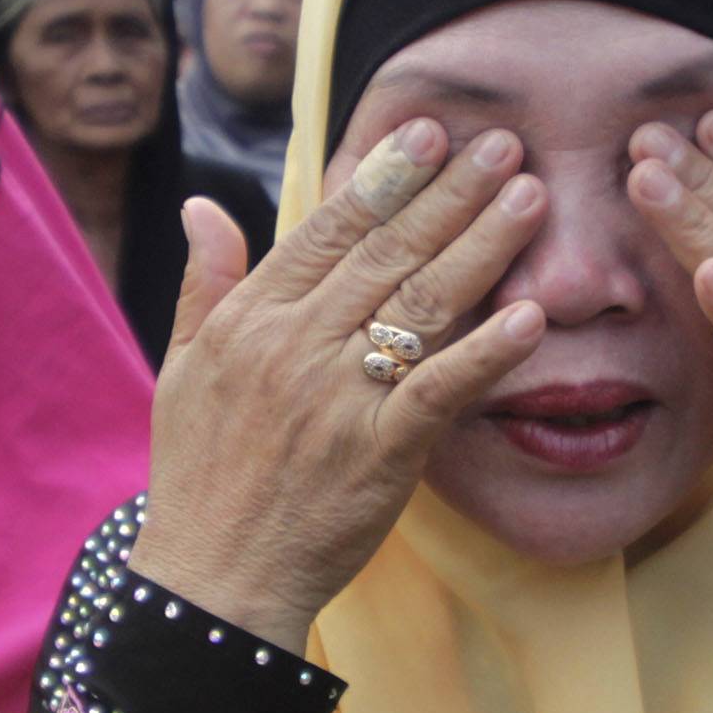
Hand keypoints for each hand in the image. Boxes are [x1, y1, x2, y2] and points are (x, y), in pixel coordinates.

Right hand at [129, 120, 548, 650]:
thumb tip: (204, 205)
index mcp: (251, 320)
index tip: (429, 132)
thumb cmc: (198, 477)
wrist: (212, 579)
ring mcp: (339, 398)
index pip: (328, 229)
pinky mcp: (380, 453)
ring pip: (422, 304)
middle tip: (505, 144)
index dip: (385, 177)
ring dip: (483, 245)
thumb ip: (205, 282)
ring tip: (532, 197)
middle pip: (388, 252)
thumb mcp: (181, 369)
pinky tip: (531, 319)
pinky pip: (441, 392)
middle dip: (452, 192)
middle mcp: (295, 346)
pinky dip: (487, 355)